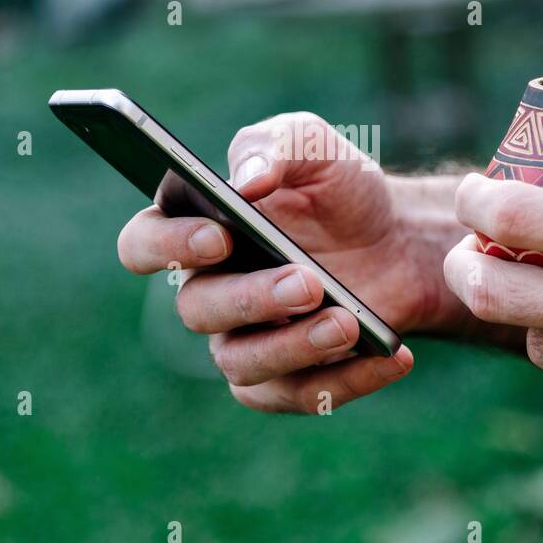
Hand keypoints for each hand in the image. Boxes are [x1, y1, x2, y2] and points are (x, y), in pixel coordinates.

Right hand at [117, 112, 457, 412]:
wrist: (398, 239)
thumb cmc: (340, 189)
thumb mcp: (315, 147)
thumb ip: (276, 147)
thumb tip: (247, 181)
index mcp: (195, 227)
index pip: (143, 244)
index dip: (168, 246)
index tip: (219, 236)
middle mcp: (207, 289)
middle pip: (196, 310)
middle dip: (252, 298)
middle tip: (308, 282)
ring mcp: (243, 340)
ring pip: (241, 363)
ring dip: (295, 346)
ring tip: (348, 322)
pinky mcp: (285, 378)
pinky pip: (296, 395)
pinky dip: (346, 380)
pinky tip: (391, 356)